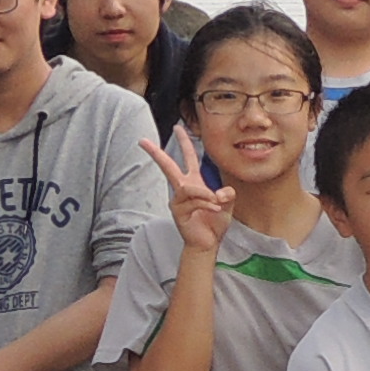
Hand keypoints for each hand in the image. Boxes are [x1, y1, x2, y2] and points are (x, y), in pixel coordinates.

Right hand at [143, 135, 231, 257]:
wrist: (208, 243)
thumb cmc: (215, 223)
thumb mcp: (227, 204)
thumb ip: (227, 195)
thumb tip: (220, 192)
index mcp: (195, 182)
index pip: (188, 157)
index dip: (184, 142)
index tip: (177, 127)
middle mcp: (183, 188)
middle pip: (168, 166)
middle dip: (156, 153)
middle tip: (142, 141)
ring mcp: (178, 200)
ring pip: (189, 187)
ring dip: (206, 195)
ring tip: (217, 203)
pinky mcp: (177, 211)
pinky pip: (192, 200)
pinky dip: (206, 203)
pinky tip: (214, 210)